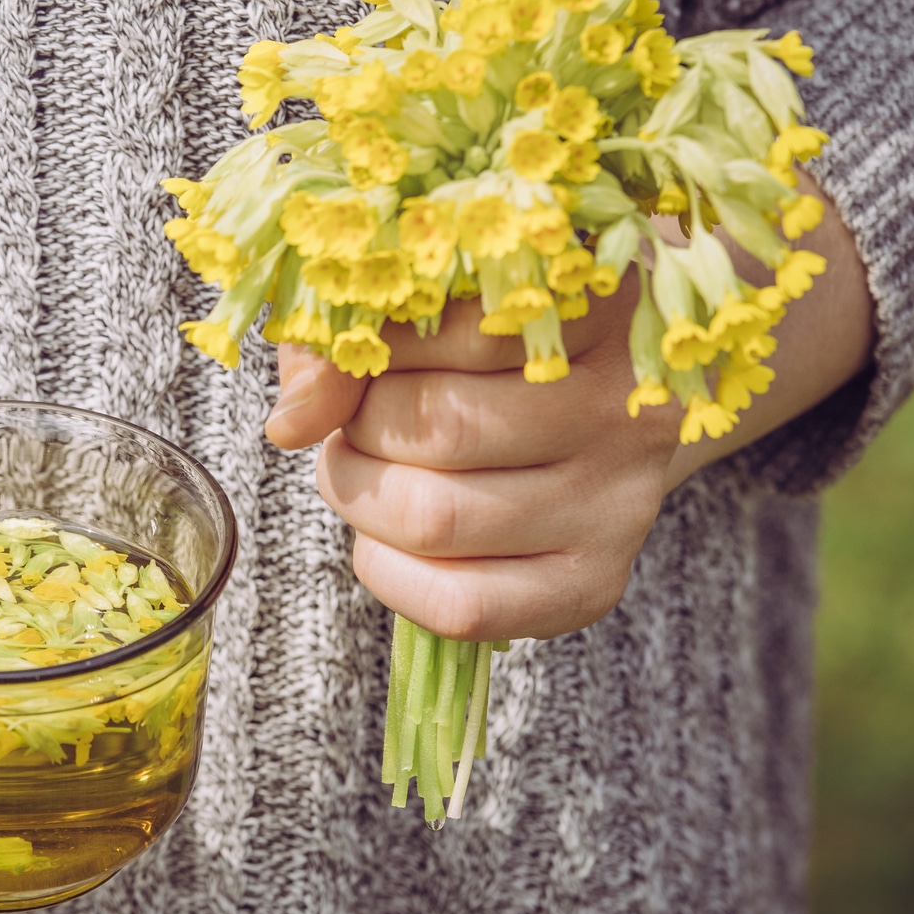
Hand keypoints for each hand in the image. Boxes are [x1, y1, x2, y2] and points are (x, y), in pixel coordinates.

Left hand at [266, 286, 678, 639]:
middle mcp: (624, 408)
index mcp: (599, 309)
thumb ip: (351, 341)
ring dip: (361, 498)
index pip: (456, 326)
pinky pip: (461, 604)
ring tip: (363, 473)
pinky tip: (387, 541)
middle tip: (355, 426)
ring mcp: (618, 504)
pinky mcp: (595, 583)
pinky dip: (389, 576)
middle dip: (359, 431)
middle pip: (439, 427)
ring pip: (435, 519)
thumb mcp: (430, 313)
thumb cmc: (495, 354)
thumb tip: (290, 423)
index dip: (373, 346)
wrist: (599, 423)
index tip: (357, 354)